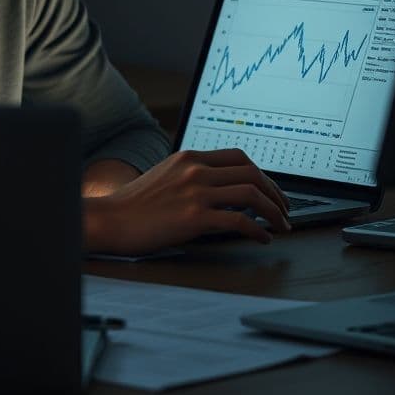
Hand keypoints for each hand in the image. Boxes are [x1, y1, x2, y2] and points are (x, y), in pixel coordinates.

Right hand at [84, 148, 290, 253]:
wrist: (110, 219)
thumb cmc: (134, 204)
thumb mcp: (165, 176)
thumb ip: (191, 176)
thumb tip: (224, 191)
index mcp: (188, 157)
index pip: (239, 157)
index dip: (263, 174)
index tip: (271, 190)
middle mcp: (195, 170)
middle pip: (252, 173)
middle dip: (276, 192)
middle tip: (284, 209)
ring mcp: (196, 192)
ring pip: (252, 194)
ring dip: (274, 211)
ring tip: (282, 225)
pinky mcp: (195, 218)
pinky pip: (240, 221)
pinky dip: (258, 230)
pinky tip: (263, 237)